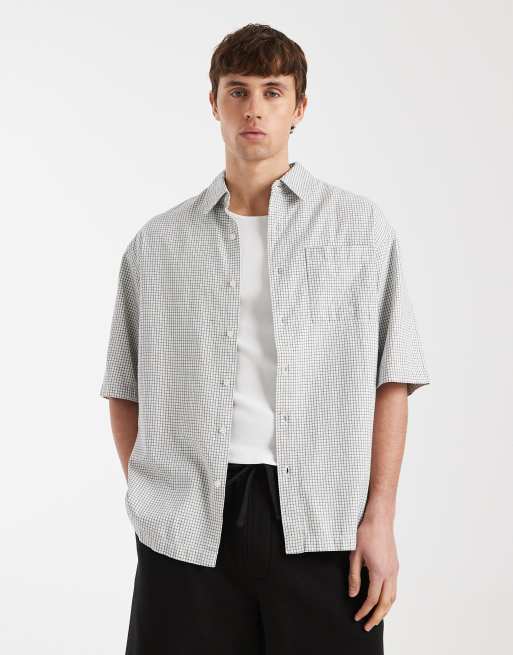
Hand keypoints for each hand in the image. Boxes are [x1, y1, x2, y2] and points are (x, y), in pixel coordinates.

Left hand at [348, 515, 398, 630]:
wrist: (380, 519)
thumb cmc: (365, 533)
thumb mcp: (354, 555)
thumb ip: (354, 577)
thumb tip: (352, 594)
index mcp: (379, 572)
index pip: (371, 599)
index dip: (364, 610)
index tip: (356, 617)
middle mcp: (390, 573)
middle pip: (386, 603)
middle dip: (377, 617)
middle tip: (368, 626)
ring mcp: (395, 569)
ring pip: (393, 597)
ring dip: (385, 610)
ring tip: (376, 618)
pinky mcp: (395, 565)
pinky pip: (394, 588)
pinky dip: (389, 599)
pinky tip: (382, 600)